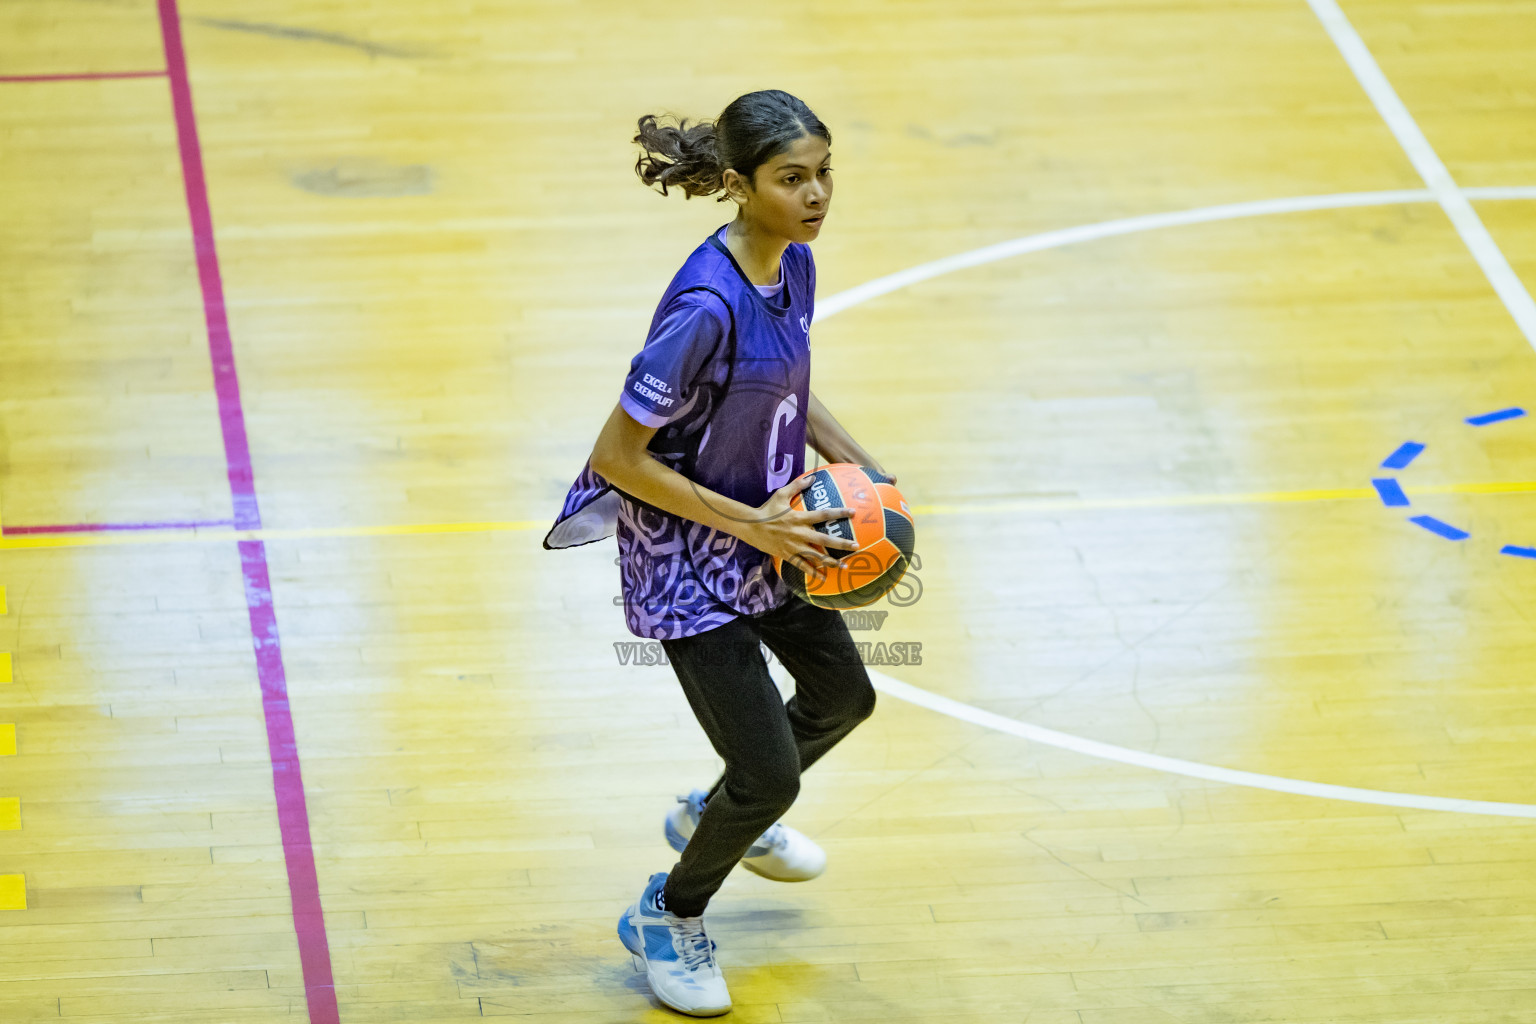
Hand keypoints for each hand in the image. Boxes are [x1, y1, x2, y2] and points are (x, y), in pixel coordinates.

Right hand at [744, 475, 859, 572]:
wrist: (751, 527)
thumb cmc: (767, 509)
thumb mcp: (781, 494)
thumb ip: (797, 486)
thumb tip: (813, 477)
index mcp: (800, 518)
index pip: (824, 514)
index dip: (839, 513)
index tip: (853, 512)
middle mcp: (800, 533)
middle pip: (825, 539)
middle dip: (842, 543)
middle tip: (856, 546)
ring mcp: (794, 546)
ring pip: (816, 556)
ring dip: (831, 562)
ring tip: (844, 566)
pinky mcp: (788, 555)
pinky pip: (803, 566)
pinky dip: (813, 572)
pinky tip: (823, 578)